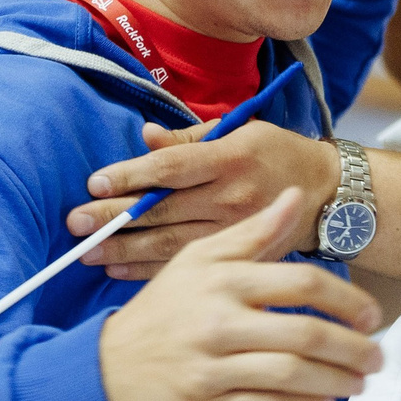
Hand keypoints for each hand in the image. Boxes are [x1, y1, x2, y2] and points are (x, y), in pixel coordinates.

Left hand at [65, 119, 341, 279]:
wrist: (326, 195)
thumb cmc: (275, 154)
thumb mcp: (239, 131)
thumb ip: (190, 140)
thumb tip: (146, 138)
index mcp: (229, 157)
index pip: (170, 168)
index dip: (130, 176)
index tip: (94, 183)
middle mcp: (230, 196)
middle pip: (162, 210)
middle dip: (114, 218)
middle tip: (74, 223)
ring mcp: (234, 231)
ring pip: (169, 244)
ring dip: (125, 249)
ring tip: (89, 251)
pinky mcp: (238, 257)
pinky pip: (186, 265)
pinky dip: (149, 269)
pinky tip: (120, 269)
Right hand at [99, 188, 383, 400]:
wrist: (106, 368)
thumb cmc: (164, 310)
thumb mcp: (198, 260)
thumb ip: (251, 232)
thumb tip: (294, 197)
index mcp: (223, 280)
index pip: (301, 284)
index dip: (346, 299)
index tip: (371, 315)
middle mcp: (219, 322)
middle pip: (305, 334)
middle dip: (352, 348)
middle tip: (376, 356)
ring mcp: (213, 368)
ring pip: (292, 375)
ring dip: (336, 381)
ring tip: (358, 383)